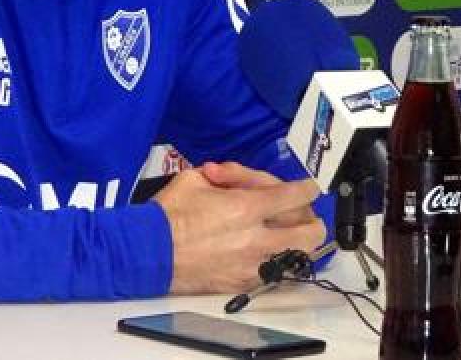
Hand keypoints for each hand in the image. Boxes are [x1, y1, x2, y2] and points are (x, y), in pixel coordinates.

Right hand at [152, 165, 325, 294]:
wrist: (148, 253)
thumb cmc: (167, 215)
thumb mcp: (194, 179)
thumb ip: (224, 177)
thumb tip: (233, 179)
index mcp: (245, 208)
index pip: (294, 196)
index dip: (308, 188)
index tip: (311, 186)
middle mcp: (255, 238)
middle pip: (308, 232)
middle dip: (312, 219)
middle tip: (305, 213)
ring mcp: (251, 264)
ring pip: (298, 258)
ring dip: (298, 243)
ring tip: (291, 235)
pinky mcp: (242, 282)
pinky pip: (273, 273)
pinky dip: (275, 261)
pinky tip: (267, 252)